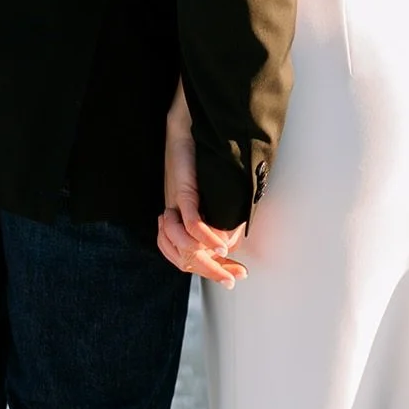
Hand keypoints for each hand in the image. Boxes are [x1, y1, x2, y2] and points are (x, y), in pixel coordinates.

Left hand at [157, 82, 247, 289]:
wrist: (184, 130)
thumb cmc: (196, 161)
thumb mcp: (209, 197)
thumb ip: (217, 219)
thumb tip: (230, 244)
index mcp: (178, 222)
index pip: (189, 259)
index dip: (213, 272)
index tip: (234, 276)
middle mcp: (174, 219)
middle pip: (186, 259)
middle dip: (212, 272)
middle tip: (234, 278)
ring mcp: (176, 207)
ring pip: (184, 247)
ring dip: (206, 258)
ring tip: (225, 259)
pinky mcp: (182, 192)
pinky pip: (190, 223)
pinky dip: (205, 236)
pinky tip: (218, 244)